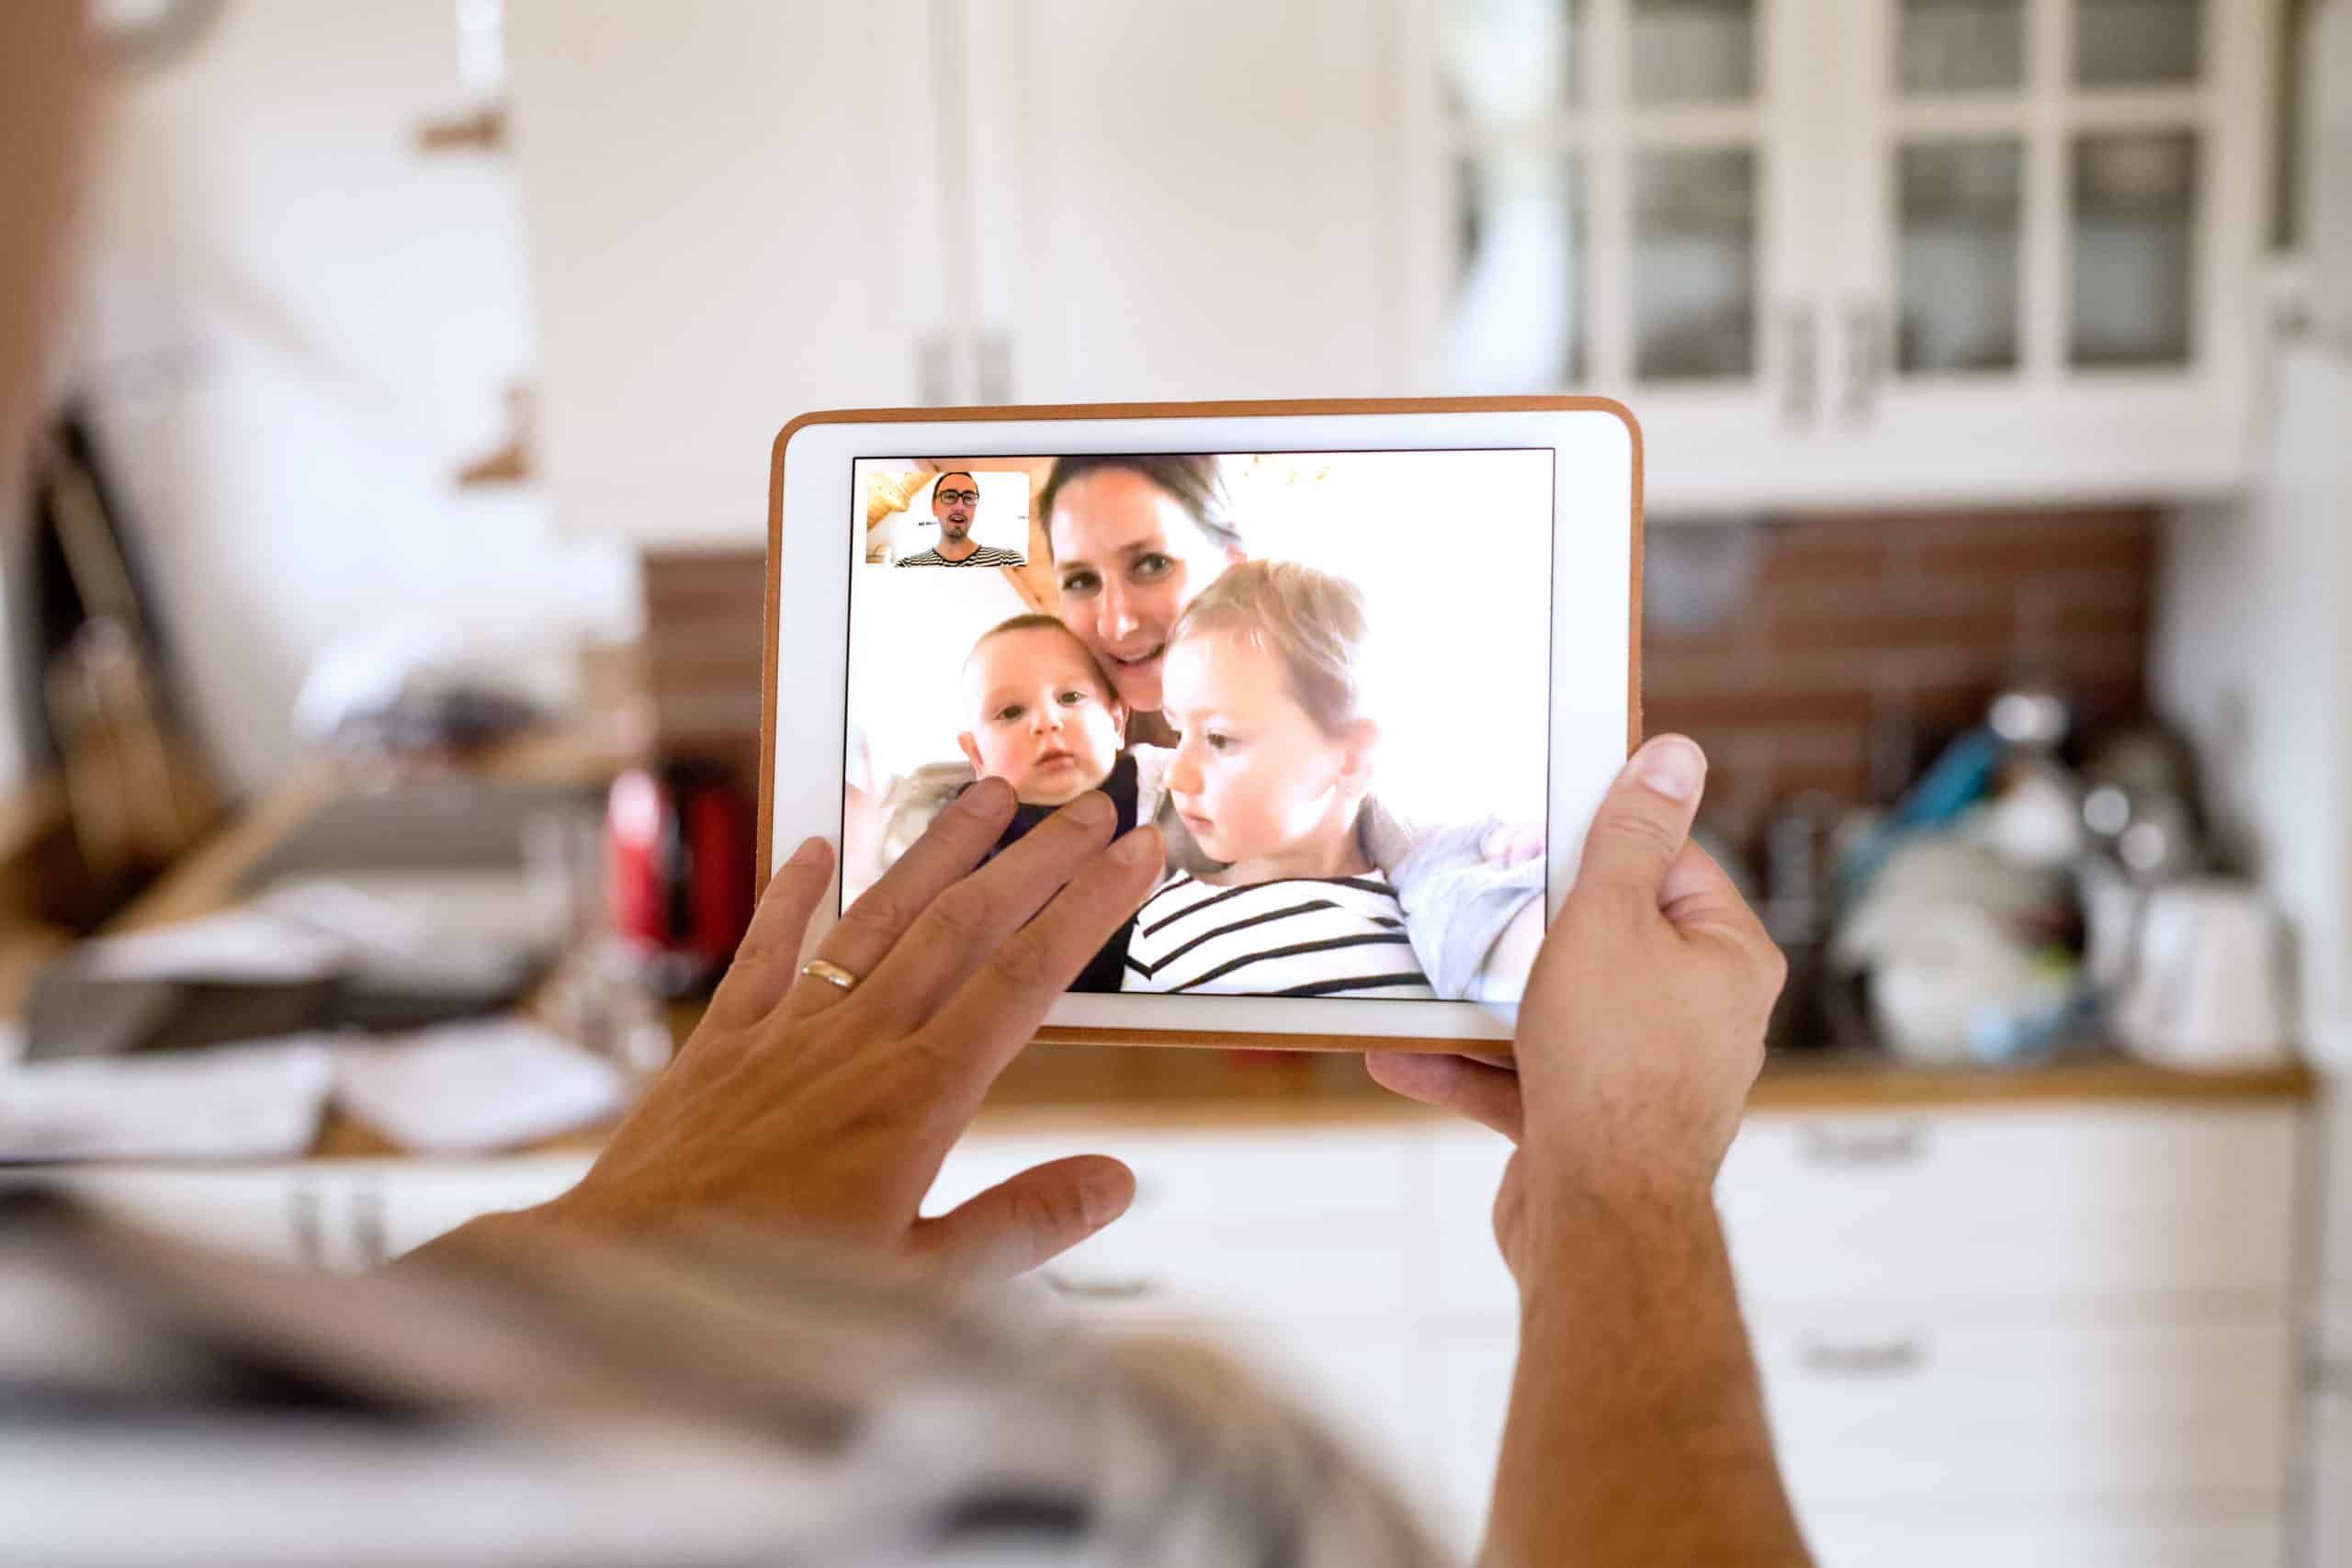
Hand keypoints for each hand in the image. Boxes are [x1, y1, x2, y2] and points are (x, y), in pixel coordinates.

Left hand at [517, 777, 1162, 1278]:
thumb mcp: (919, 1287)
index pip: (1025, 978)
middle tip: (1092, 803)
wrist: (623, 1279)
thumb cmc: (771, 1295)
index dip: (1089, 907)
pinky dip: (793, 893)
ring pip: (879, 916)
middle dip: (1037, 858)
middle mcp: (857, 1043)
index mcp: (918, 1098)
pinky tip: (815, 846)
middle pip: (965, 924)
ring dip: (941, 849)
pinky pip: (767, 949)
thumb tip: (1115, 1179)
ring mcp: (787, 1033)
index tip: (1136, 853)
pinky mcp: (721, 1045)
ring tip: (990, 793)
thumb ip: (1021, 1225)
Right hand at [1367, 735, 1783, 1291]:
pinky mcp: (1587, 1125)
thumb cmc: (1615, 1066)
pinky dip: (1466, 1067)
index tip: (1540, 827)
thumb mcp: (1609, 920)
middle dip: (1528, 925)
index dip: (1603, 844)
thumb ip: (1631, 837)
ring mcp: (1641, 1076)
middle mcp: (1696, 1016)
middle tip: (1473, 893)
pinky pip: (1521, 1079)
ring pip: (1554, 1013)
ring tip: (1418, 975)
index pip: (1671, 867)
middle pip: (1605, 939)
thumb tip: (1677, 755)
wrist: (1596, 1217)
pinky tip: (1398, 1054)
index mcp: (1724, 959)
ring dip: (1480, 1001)